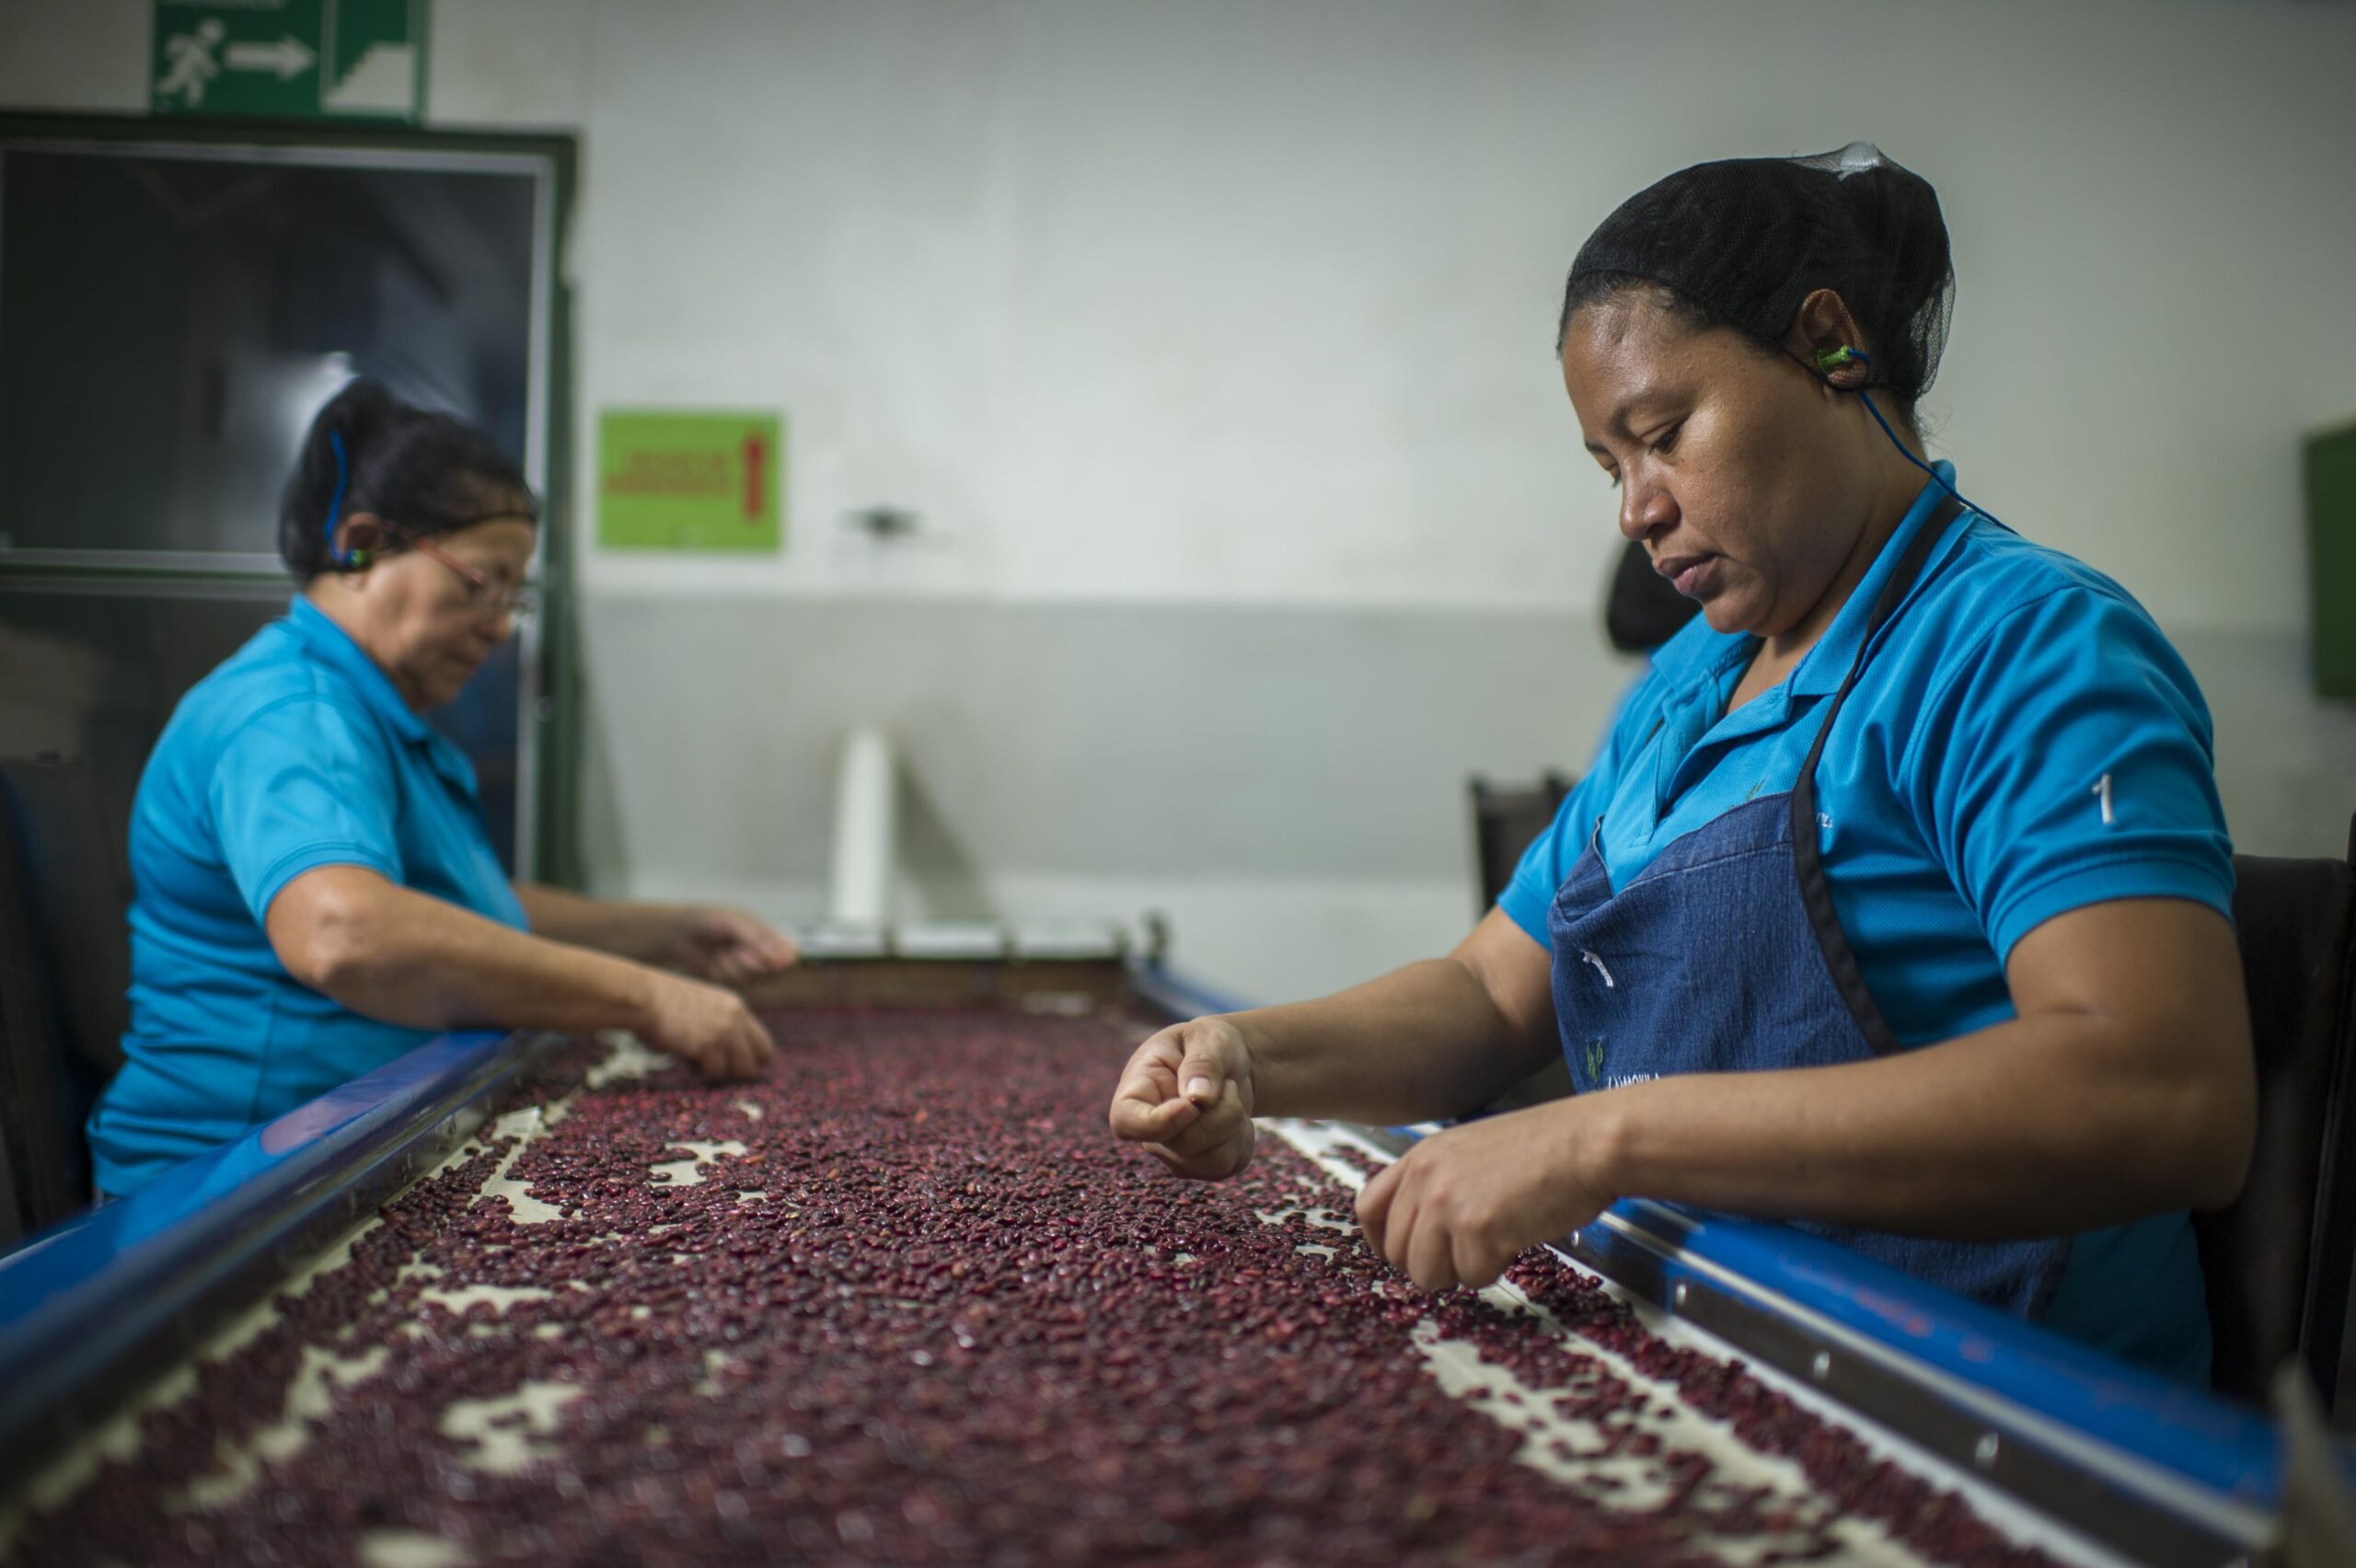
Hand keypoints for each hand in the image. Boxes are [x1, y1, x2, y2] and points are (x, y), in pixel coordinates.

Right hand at [638, 971, 777, 1081]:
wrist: (643, 997)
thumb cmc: (661, 1004)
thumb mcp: (701, 1007)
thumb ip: (718, 1026)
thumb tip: (725, 1056)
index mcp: (735, 1007)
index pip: (763, 1043)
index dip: (749, 1057)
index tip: (729, 1062)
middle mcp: (736, 1018)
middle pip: (761, 1059)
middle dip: (739, 1068)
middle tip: (714, 1065)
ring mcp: (724, 1032)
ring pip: (742, 1070)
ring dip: (721, 1072)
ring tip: (697, 1061)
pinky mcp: (707, 1046)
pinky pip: (716, 1074)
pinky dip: (702, 1074)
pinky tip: (687, 1059)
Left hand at [669, 907, 798, 985]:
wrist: (678, 934)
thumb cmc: (706, 920)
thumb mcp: (733, 923)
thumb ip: (757, 938)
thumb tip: (784, 953)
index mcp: (766, 933)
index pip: (790, 953)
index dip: (781, 960)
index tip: (765, 958)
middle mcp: (761, 950)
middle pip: (774, 970)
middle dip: (753, 964)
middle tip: (734, 952)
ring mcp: (748, 966)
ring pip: (756, 979)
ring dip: (737, 969)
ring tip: (722, 955)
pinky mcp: (734, 978)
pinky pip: (739, 983)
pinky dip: (726, 974)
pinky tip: (716, 963)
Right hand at [1107, 1016, 1256, 1179]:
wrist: (1229, 1064)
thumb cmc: (1209, 1045)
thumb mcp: (1208, 1038)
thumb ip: (1202, 1062)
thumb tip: (1198, 1098)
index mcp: (1137, 1091)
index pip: (1126, 1122)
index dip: (1158, 1123)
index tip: (1192, 1105)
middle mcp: (1149, 1131)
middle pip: (1184, 1144)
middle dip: (1221, 1113)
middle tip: (1227, 1083)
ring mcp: (1173, 1153)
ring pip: (1212, 1161)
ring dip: (1235, 1124)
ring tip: (1229, 1096)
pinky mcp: (1201, 1167)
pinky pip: (1230, 1165)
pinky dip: (1244, 1138)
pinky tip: (1235, 1118)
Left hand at [1354, 1099, 1615, 1292]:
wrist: (1588, 1142)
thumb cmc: (1548, 1148)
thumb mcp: (1476, 1150)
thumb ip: (1442, 1182)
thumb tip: (1426, 1231)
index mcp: (1422, 1156)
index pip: (1369, 1208)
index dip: (1382, 1241)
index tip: (1403, 1256)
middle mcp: (1425, 1178)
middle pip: (1397, 1252)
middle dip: (1432, 1264)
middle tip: (1470, 1253)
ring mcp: (1446, 1203)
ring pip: (1426, 1274)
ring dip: (1462, 1270)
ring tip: (1497, 1243)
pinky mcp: (1476, 1228)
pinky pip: (1472, 1277)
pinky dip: (1497, 1268)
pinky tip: (1518, 1238)